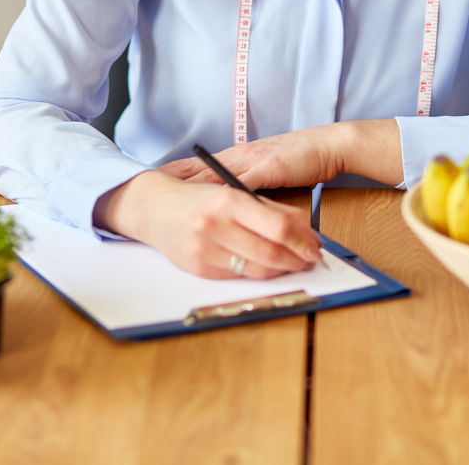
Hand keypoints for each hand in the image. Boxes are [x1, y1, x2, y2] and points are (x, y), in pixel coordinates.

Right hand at [94, 171, 323, 278]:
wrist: (153, 208)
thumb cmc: (198, 198)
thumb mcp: (233, 192)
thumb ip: (268, 208)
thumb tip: (304, 228)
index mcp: (228, 200)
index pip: (278, 227)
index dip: (302, 240)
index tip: (315, 245)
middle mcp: (215, 225)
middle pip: (271, 252)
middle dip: (297, 259)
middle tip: (310, 258)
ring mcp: (205, 249)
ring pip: (257, 269)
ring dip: (282, 269)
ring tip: (293, 264)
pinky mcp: (199, 268)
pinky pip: (239, 275)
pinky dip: (258, 272)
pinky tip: (267, 266)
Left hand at [159, 125, 343, 190]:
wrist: (328, 146)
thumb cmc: (302, 159)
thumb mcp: (268, 170)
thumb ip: (249, 182)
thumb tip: (232, 199)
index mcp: (239, 156)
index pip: (199, 163)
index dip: (174, 172)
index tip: (150, 180)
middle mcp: (240, 156)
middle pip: (198, 168)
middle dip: (171, 179)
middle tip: (143, 187)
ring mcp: (252, 161)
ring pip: (213, 176)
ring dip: (189, 187)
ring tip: (165, 197)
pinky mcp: (267, 170)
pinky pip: (240, 184)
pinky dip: (221, 195)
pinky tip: (206, 203)